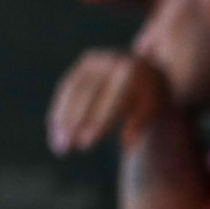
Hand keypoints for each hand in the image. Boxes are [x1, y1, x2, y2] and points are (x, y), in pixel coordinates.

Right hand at [47, 50, 172, 156]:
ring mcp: (93, 61)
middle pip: (85, 94)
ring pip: (71, 93)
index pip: (111, 98)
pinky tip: (55, 131)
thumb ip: (141, 123)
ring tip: (58, 145)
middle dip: (74, 122)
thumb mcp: (154, 108)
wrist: (151, 69)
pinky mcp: (82, 66)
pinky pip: (66, 90)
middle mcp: (109, 61)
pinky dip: (59, 111)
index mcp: (131, 70)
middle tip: (65, 147)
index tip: (87, 143)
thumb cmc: (154, 97)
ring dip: (62, 120)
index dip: (97, 121)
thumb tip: (127, 144)